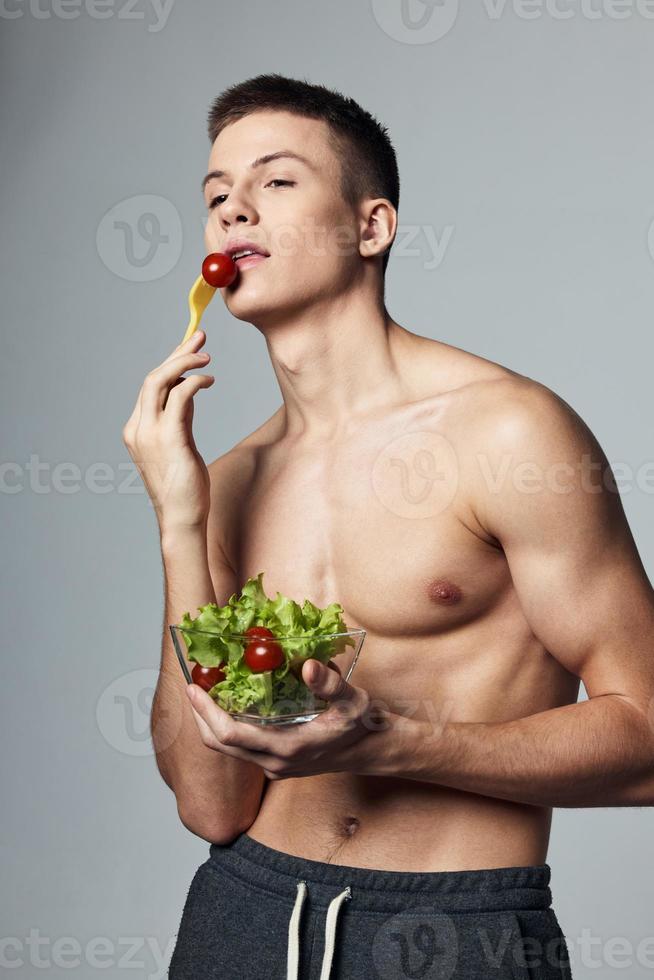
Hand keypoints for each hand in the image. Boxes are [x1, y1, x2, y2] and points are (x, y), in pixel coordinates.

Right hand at [122, 330, 214, 530]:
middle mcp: (139, 428)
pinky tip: (209, 380)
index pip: (151, 386)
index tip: (189, 347)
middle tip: (199, 337)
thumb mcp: (180, 445)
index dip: (170, 363)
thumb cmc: (184, 486)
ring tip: (206, 355)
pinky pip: (180, 397)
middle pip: (153, 378)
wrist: (182, 518)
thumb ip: (180, 418)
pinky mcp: (170, 438)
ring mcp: (151, 433)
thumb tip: (188, 390)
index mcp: (136, 429)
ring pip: (160, 381)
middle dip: (177, 354)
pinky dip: (194, 383)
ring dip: (184, 362)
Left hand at [184, 659, 401, 779]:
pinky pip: (243, 747)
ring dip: (213, 721)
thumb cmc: (366, 725)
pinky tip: (232, 702)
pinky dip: (230, 726)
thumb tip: (307, 666)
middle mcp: (276, 763)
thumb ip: (330, 684)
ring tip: (206, 689)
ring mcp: (276, 766)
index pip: (231, 735)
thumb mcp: (353, 700)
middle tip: (192, 683)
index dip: (207, 712)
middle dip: (201, 715)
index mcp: (288, 748)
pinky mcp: (279, 763)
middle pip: (221, 744)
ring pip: (230, 748)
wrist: (378, 751)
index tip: (192, 687)